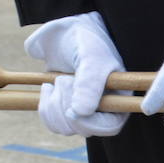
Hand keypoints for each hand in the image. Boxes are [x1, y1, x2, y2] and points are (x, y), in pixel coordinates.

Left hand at [23, 11, 127, 137]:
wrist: (67, 32)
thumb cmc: (87, 41)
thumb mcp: (91, 57)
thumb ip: (89, 84)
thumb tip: (81, 112)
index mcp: (119, 98)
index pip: (109, 126)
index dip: (90, 124)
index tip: (72, 110)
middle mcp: (102, 110)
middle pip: (83, 129)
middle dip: (66, 106)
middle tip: (64, 79)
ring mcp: (81, 112)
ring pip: (64, 128)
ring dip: (53, 104)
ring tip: (57, 80)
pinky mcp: (63, 110)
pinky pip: (51, 122)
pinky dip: (45, 105)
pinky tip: (48, 87)